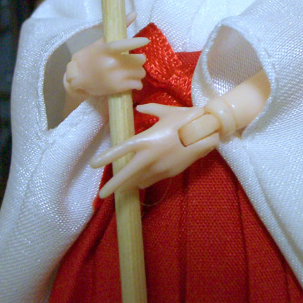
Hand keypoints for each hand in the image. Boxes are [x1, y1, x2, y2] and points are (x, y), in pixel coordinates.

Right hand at [64, 13, 148, 99]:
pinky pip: (138, 84)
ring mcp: (115, 76)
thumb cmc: (90, 57)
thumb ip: (119, 28)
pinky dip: (137, 83)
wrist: (77, 78)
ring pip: (140, 72)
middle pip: (139, 59)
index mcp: (107, 49)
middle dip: (138, 60)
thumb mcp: (100, 41)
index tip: (146, 41)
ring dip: (138, 72)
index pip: (125, 44)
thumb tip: (135, 13)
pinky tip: (132, 81)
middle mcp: (112, 62)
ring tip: (131, 71)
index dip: (137, 42)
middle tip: (132, 61)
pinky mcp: (118, 88)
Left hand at [90, 103, 219, 195]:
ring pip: (140, 180)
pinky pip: (152, 179)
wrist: (208, 131)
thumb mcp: (167, 112)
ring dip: (130, 184)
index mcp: (147, 139)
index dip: (107, 157)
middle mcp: (151, 155)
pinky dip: (144, 181)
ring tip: (120, 189)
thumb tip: (140, 108)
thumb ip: (151, 111)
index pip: (122, 149)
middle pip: (128, 173)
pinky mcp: (170, 172)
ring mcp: (160, 166)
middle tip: (102, 195)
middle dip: (115, 184)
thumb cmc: (185, 119)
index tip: (94, 164)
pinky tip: (139, 183)